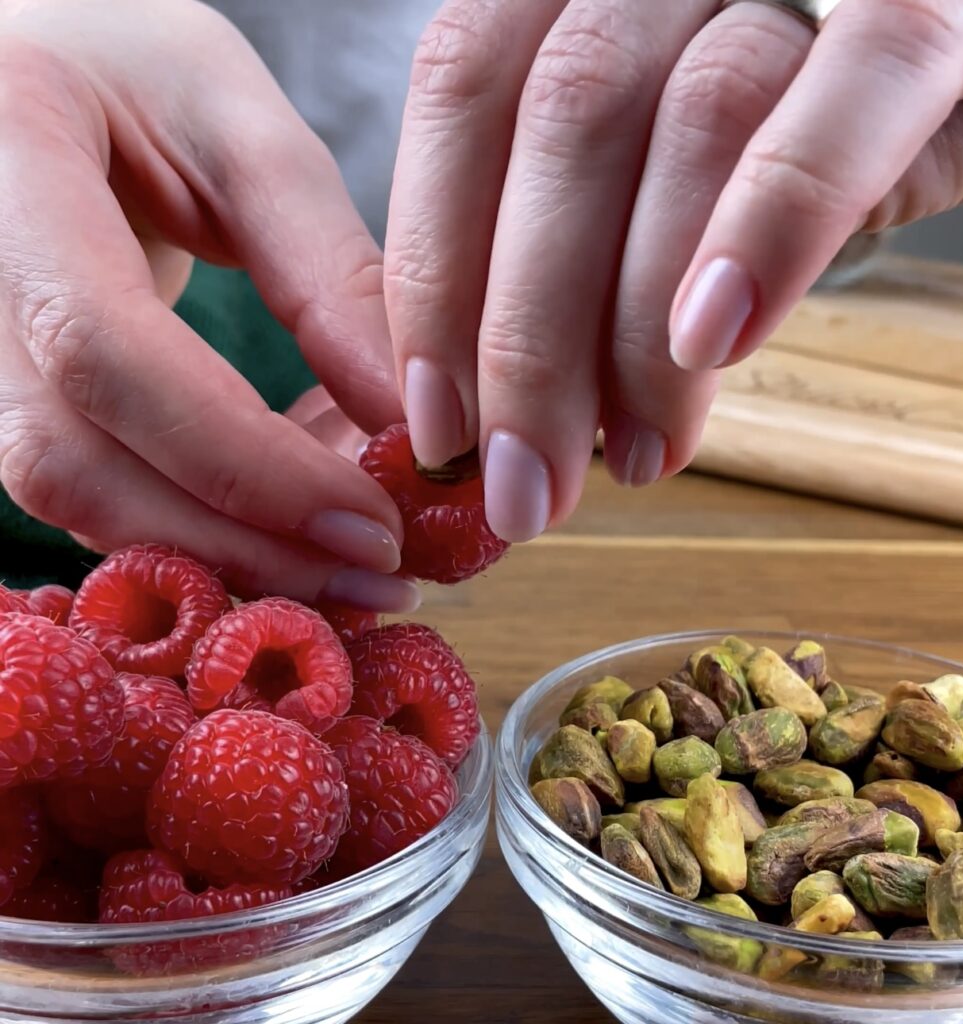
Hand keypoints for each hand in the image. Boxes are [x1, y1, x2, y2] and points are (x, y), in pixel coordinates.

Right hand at [0, 0, 417, 608]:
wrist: (19, 67)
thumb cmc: (129, 72)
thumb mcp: (237, 128)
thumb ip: (326, 271)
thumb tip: (412, 422)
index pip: (103, 350)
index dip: (244, 462)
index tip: (372, 524)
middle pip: (73, 463)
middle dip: (240, 545)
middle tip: (378, 582)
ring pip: (73, 499)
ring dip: (225, 554)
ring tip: (349, 569)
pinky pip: (91, 486)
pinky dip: (198, 522)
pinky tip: (289, 529)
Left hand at [385, 0, 962, 541]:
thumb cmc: (822, 114)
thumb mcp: (685, 169)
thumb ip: (600, 242)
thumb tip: (523, 399)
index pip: (468, 89)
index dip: (437, 265)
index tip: (437, 419)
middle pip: (564, 121)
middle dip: (526, 340)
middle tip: (528, 484)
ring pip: (689, 120)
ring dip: (637, 325)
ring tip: (635, 455)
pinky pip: (861, 85)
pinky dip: (778, 220)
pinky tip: (715, 341)